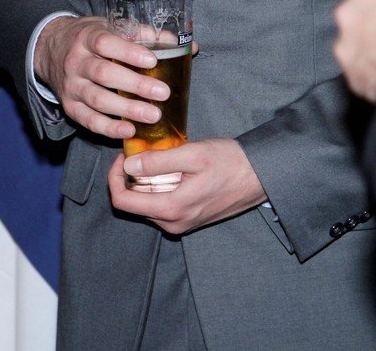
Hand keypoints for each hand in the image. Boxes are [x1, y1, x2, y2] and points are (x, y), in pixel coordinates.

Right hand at [34, 16, 170, 138]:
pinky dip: (109, 129)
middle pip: (104, 74)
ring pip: (97, 100)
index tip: (152, 61)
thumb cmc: (91, 38)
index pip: (105, 43)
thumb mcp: (111, 27)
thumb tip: (185, 45)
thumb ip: (145, 35)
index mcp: (88, 37)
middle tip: (163, 93)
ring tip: (153, 115)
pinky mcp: (70, 106)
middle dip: (135, 85)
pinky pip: (88, 121)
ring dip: (126, 110)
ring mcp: (71, 86)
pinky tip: (129, 131)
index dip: (129, 52)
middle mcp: (76, 62)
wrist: (51, 49)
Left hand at [108, 139, 266, 234]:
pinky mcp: (190, 219)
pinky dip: (161, 187)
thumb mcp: (193, 155)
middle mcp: (173, 223)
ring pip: (148, 204)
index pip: (122, 201)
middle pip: (133, 203)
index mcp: (170, 209)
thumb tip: (128, 165)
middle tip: (143, 152)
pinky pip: (163, 205)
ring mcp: (182, 223)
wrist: (261, 176)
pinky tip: (176, 170)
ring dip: (147, 182)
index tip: (123, 156)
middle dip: (131, 177)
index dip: (114, 177)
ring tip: (162, 159)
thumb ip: (158, 161)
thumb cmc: (231, 163)